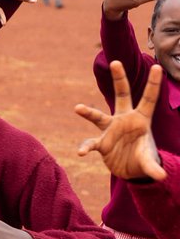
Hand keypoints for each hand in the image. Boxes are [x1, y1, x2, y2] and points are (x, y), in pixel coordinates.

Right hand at [75, 61, 166, 180]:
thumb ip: (152, 167)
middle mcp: (124, 120)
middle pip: (121, 95)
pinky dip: (86, 148)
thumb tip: (160, 176)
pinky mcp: (101, 143)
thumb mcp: (148, 161)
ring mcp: (110, 129)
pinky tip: (81, 153)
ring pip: (98, 116)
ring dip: (88, 112)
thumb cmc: (142, 158)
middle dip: (119, 79)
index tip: (157, 66)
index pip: (148, 99)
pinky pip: (90, 143)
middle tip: (116, 62)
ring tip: (78, 108)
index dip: (153, 84)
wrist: (130, 169)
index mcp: (141, 120)